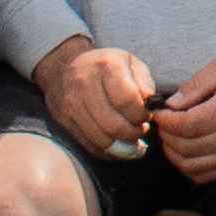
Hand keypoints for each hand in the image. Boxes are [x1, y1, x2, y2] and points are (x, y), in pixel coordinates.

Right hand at [33, 36, 162, 159]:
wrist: (66, 66)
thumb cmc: (107, 66)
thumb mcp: (131, 63)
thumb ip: (144, 83)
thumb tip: (151, 104)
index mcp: (106, 66)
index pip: (127, 101)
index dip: (142, 115)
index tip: (146, 116)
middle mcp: (85, 84)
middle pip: (114, 124)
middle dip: (133, 133)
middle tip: (141, 130)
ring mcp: (72, 103)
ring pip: (101, 139)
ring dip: (122, 146)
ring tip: (131, 139)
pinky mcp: (65, 119)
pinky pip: (89, 145)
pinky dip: (108, 152)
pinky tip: (119, 146)